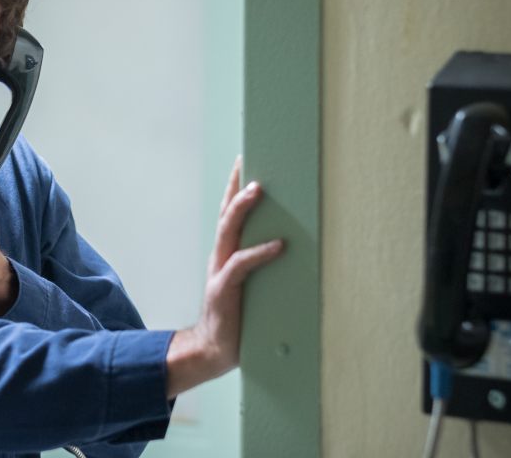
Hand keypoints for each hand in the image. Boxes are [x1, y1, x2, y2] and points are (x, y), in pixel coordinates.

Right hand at [165, 156, 284, 397]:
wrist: (214, 349)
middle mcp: (220, 256)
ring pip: (229, 231)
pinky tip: (278, 245)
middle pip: (226, 213)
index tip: (243, 160)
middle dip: (236, 186)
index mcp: (226, 253)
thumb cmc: (238, 317)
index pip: (229, 213)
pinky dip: (260, 252)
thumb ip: (264, 265)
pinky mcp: (225, 289)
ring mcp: (220, 271)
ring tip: (257, 190)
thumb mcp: (251, 285)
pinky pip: (242, 264)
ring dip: (242, 208)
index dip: (234, 186)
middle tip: (248, 164)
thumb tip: (296, 245)